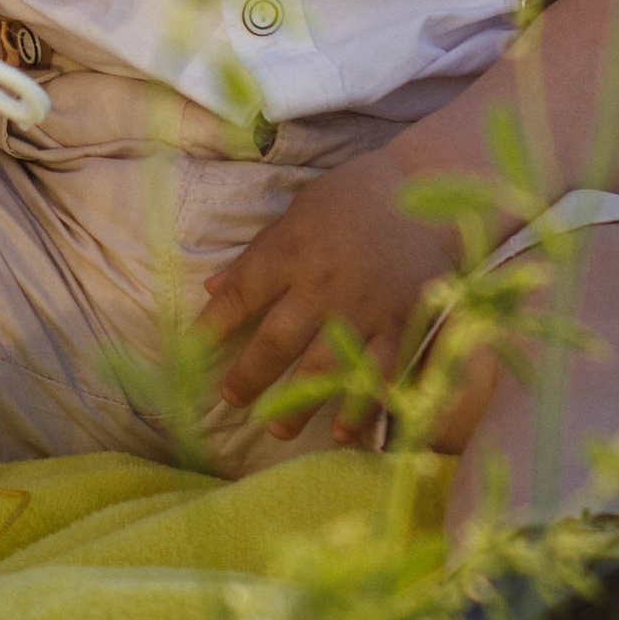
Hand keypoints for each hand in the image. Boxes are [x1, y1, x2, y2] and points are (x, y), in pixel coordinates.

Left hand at [198, 164, 460, 447]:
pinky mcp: (402, 323)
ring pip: (324, 368)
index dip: (213, 326)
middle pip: (276, 341)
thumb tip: (213, 288)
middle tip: (233, 399)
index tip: (192, 353)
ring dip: (298, 404)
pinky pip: (379, 374)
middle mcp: (322, 285)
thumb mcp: (298, 211)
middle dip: (249, 376)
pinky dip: (360, 406)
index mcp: (291, 250)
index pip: (241, 295)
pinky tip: (343, 431)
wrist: (426, 188)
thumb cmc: (354, 196)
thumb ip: (259, 253)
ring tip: (278, 429)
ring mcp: (364, 308)